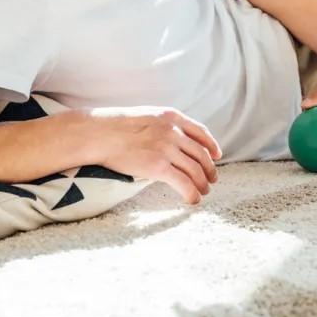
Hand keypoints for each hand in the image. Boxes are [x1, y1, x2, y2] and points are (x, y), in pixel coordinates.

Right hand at [89, 106, 221, 204]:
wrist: (99, 133)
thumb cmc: (115, 126)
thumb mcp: (147, 116)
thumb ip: (163, 126)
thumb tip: (172, 141)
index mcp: (171, 116)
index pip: (200, 132)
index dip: (212, 145)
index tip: (217, 155)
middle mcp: (173, 131)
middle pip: (201, 153)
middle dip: (209, 169)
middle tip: (212, 180)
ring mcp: (167, 149)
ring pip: (195, 170)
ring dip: (202, 183)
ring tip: (203, 191)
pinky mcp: (158, 167)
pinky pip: (183, 183)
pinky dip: (192, 193)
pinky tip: (193, 200)